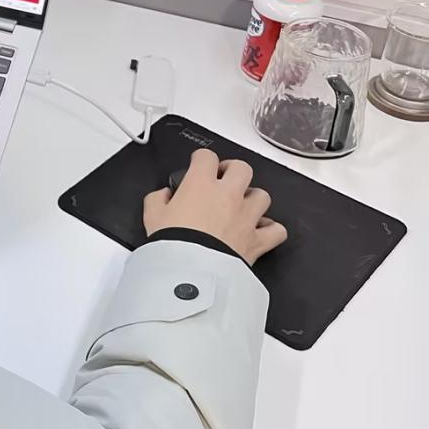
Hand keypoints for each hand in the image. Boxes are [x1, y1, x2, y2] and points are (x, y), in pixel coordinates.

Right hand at [143, 149, 287, 264]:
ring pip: (262, 195)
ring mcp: (246, 216)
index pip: (207, 157)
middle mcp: (228, 195)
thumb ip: (157, 199)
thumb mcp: (152, 216)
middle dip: (233, 170)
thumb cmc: (173, 243)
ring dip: (253, 198)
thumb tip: (164, 195)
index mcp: (201, 184)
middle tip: (224, 179)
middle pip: (242, 168)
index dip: (201, 159)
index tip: (198, 164)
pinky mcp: (257, 240)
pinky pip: (276, 230)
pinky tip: (260, 230)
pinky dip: (271, 229)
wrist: (191, 271)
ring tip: (242, 205)